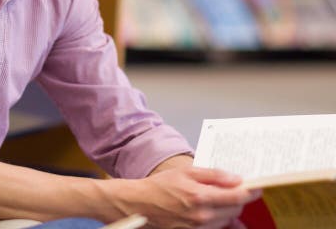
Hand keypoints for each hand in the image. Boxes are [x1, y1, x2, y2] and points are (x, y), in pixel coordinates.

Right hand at [107, 166, 261, 228]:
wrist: (140, 204)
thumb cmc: (161, 186)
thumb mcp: (186, 172)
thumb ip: (213, 175)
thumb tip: (236, 179)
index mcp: (201, 197)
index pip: (237, 197)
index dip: (250, 192)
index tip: (256, 187)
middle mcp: (202, 216)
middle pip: (235, 210)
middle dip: (238, 199)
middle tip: (234, 189)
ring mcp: (198, 228)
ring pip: (227, 220)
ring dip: (228, 210)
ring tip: (218, 198)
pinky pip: (216, 228)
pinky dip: (219, 219)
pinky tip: (212, 210)